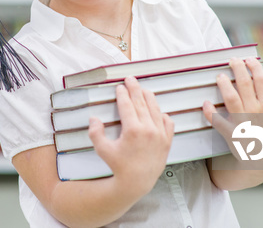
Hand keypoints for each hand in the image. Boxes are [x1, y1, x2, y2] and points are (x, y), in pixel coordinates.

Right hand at [89, 76, 174, 195]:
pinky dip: (162, 114)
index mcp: (133, 130)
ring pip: (155, 109)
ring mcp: (160, 134)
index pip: (127, 105)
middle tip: (130, 79)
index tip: (119, 87)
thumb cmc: (118, 166)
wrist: (137, 182)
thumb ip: (96, 133)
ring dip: (148, 97)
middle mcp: (148, 129)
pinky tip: (157, 111)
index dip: (122, 94)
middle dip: (134, 89)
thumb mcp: (103, 150)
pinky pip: (168, 123)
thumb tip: (94, 118)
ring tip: (143, 89)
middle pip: (141, 102)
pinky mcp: (167, 141)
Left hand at [202, 57, 262, 161]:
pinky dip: (210, 112)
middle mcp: (256, 112)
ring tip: (219, 76)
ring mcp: (243, 122)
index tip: (247, 59)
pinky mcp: (231, 133)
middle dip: (237, 69)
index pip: (260, 80)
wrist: (262, 159)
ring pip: (231, 98)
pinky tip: (206, 103)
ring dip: (224, 85)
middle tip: (232, 60)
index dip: (253, 66)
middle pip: (245, 84)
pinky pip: (218, 121)